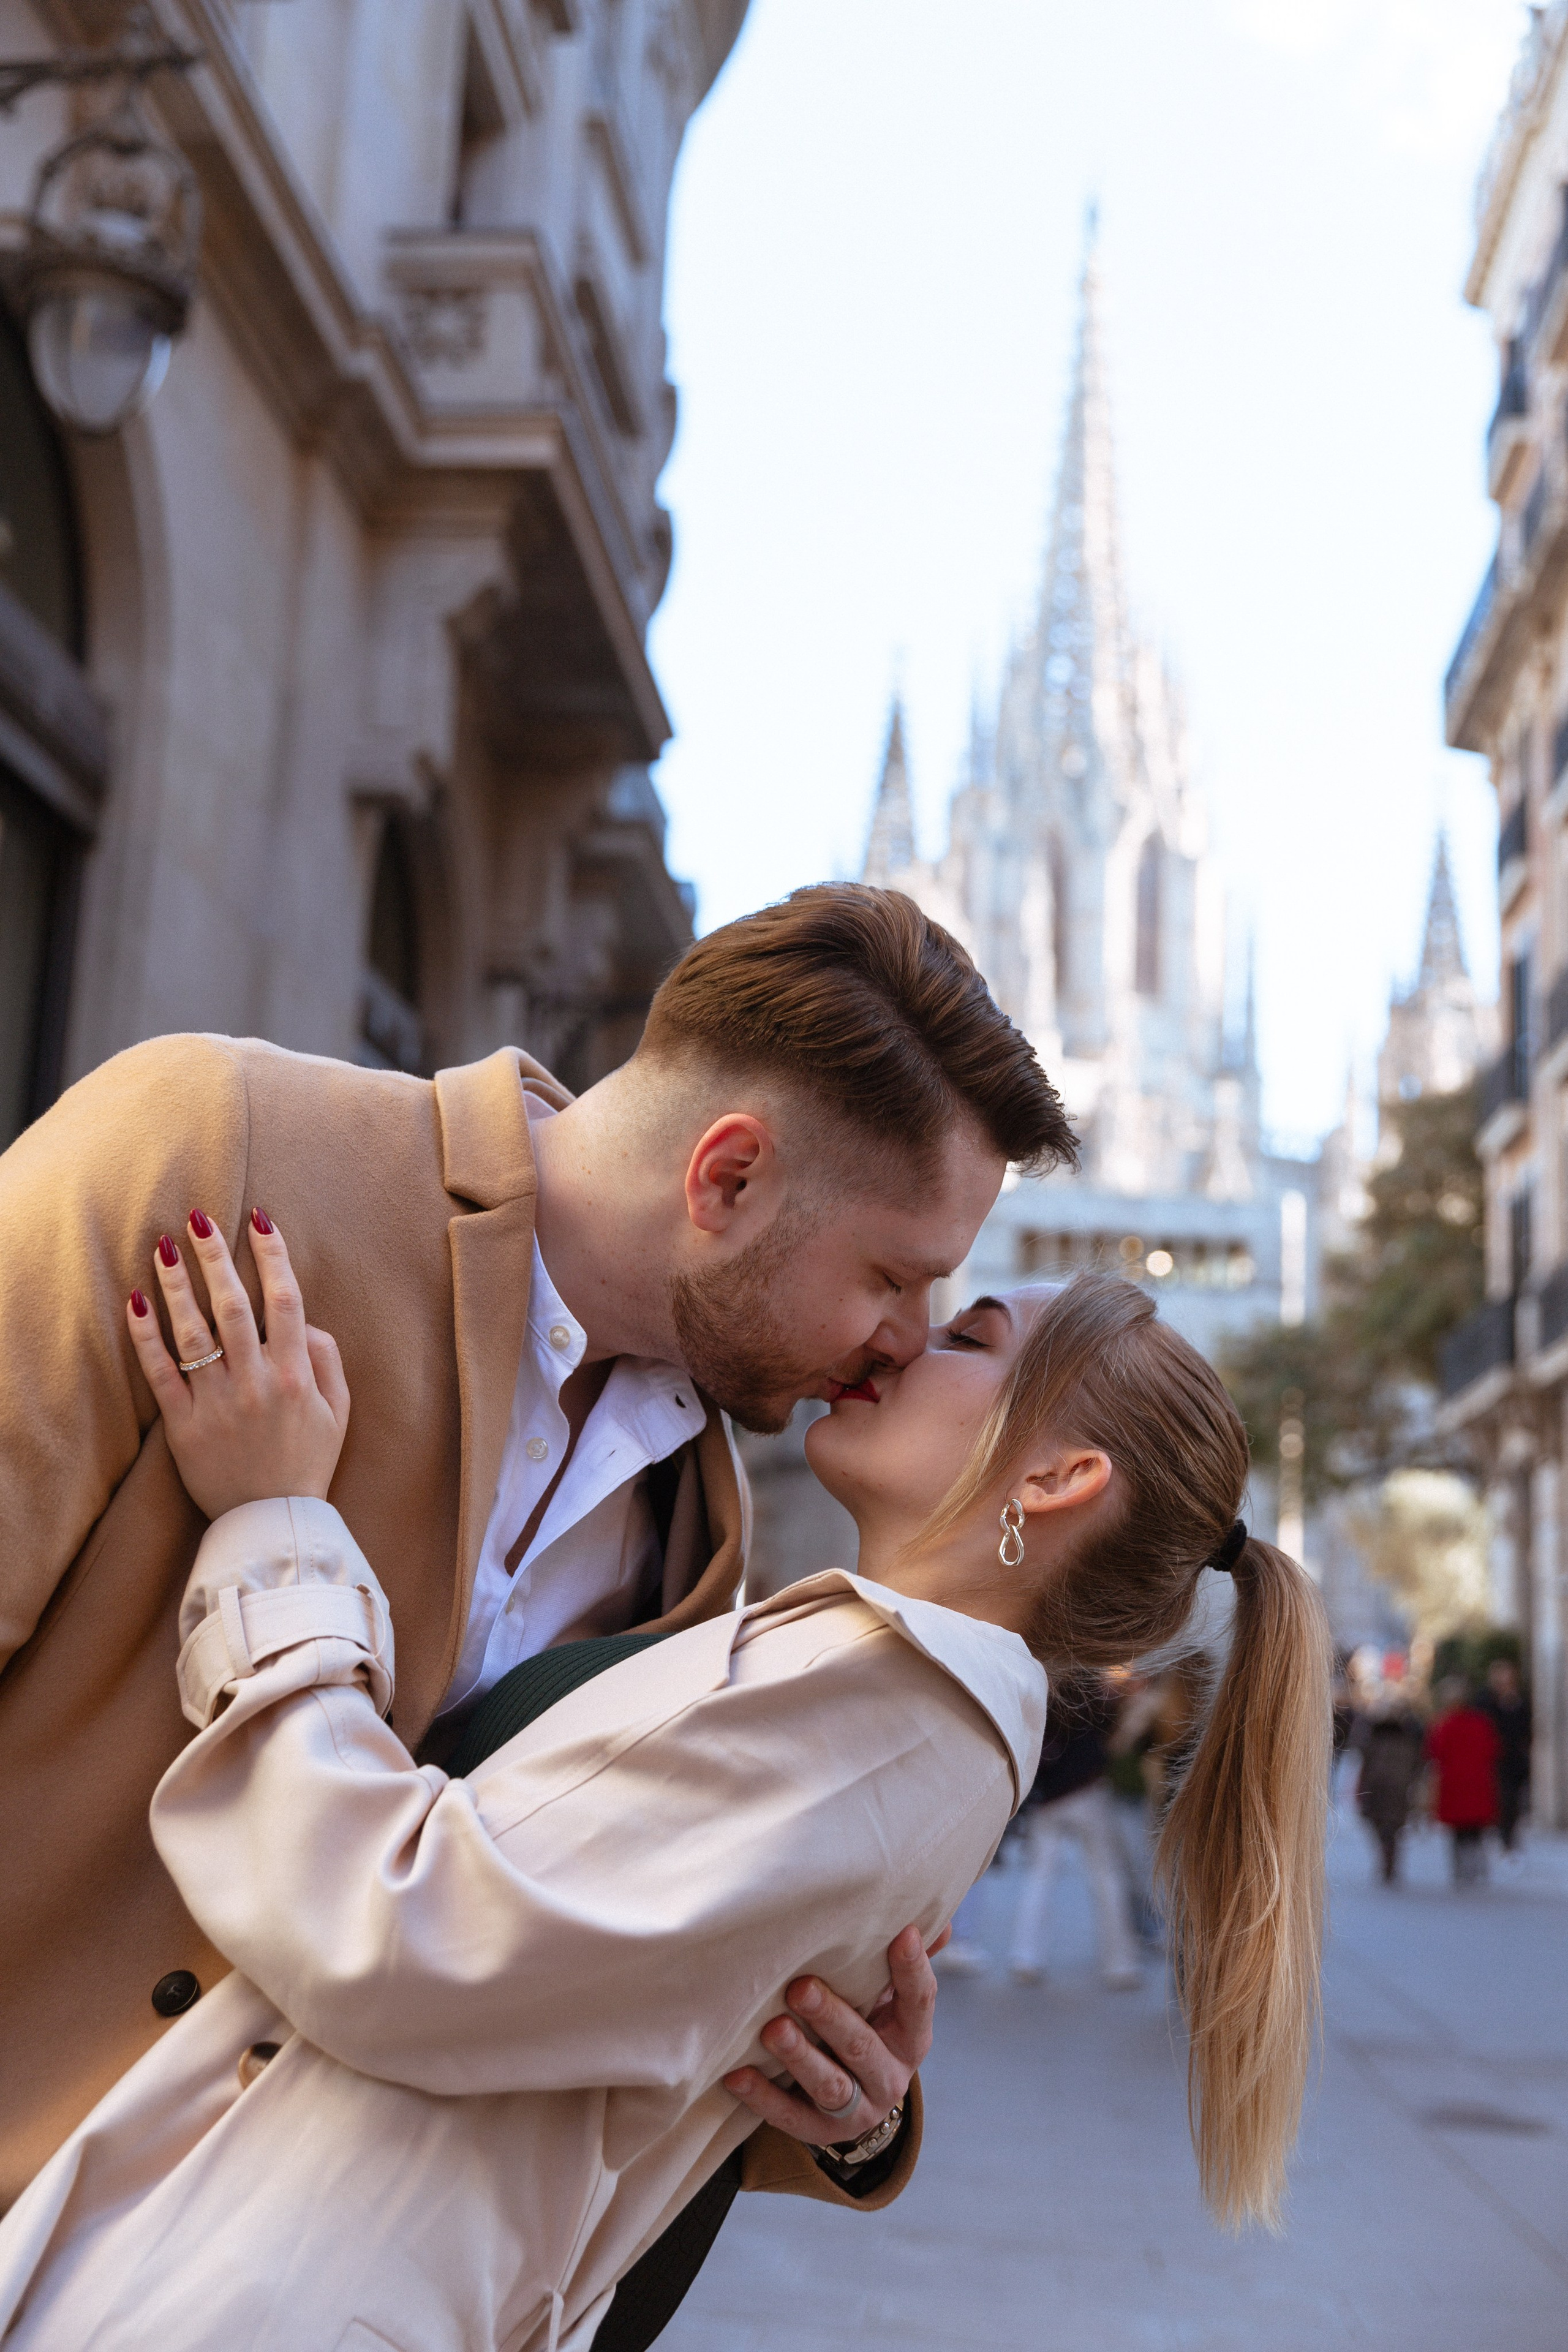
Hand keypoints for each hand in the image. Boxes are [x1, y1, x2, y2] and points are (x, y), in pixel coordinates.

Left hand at [126, 1210, 348, 1519]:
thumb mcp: (339, 1412)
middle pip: (234, 1307)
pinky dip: (146, 1338)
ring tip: (163, 1248)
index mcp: (295, 1376)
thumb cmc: (307, 1464)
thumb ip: (326, 1359)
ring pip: (194, 1333)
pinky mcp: (184, 1427)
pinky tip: (135, 1303)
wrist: (273, 1525)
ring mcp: (217, 1404)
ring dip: (177, 1286)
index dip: (273, 1256)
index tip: (260, 1220)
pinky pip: (161, 1374)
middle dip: (216, 1258)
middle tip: (198, 1220)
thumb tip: (301, 1321)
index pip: (284, 1301)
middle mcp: (256, 1384)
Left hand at [722, 1922, 944, 2145]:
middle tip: (800, 1987)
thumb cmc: (870, 2026)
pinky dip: (762, 2097)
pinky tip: (736, 2075)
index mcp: (911, 2037)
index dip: (913, 1969)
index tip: (903, 1934)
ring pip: (829, 2087)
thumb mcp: (891, 1999)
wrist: (858, 2103)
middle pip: (862, 2047)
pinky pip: (789, 2118)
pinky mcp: (818, 2133)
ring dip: (800, 2058)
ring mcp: (856, 2110)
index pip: (919, 2002)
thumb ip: (903, 1965)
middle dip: (831, 2017)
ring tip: (772, 2030)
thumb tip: (933, 1921)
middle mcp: (889, 2077)